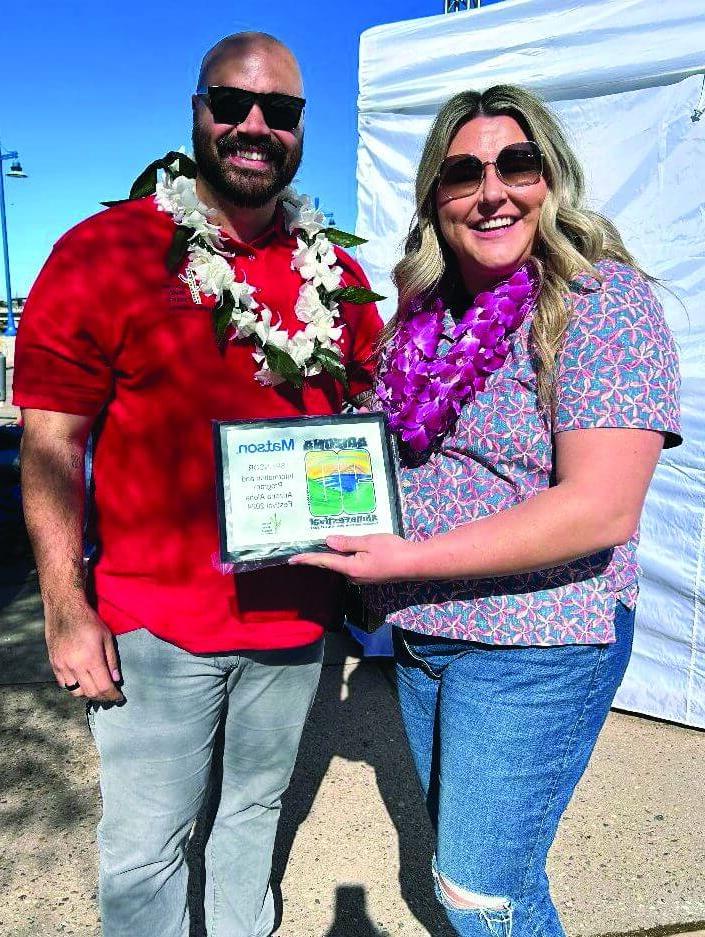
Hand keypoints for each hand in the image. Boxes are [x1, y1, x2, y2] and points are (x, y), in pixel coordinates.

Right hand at [45, 602, 123, 702]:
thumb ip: (111, 660)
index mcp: (91, 659)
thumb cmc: (89, 621)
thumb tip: (116, 679)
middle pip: (90, 693)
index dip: (113, 696)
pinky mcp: (54, 664)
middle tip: (110, 696)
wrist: (64, 609)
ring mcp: (62, 666)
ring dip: (88, 694)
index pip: (103, 687)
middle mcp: (75, 666)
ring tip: (97, 689)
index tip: (119, 698)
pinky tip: (82, 681)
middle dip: (103, 698)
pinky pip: (64, 684)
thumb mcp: (107, 637)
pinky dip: (75, 687)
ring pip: (76, 692)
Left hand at [289, 533, 420, 583]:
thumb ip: (347, 542)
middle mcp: (354, 577)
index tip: (291, 560)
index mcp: (351, 568)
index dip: (307, 559)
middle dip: (321, 556)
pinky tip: (349, 549)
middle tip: (306, 547)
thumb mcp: (369, 541)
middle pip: (333, 564)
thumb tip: (328, 541)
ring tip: (328, 544)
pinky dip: (346, 558)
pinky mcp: (369, 576)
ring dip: (336, 556)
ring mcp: (362, 578)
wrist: (415, 564)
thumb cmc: (393, 550)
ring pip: (343, 565)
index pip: (324, 562)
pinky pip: (352, 566)